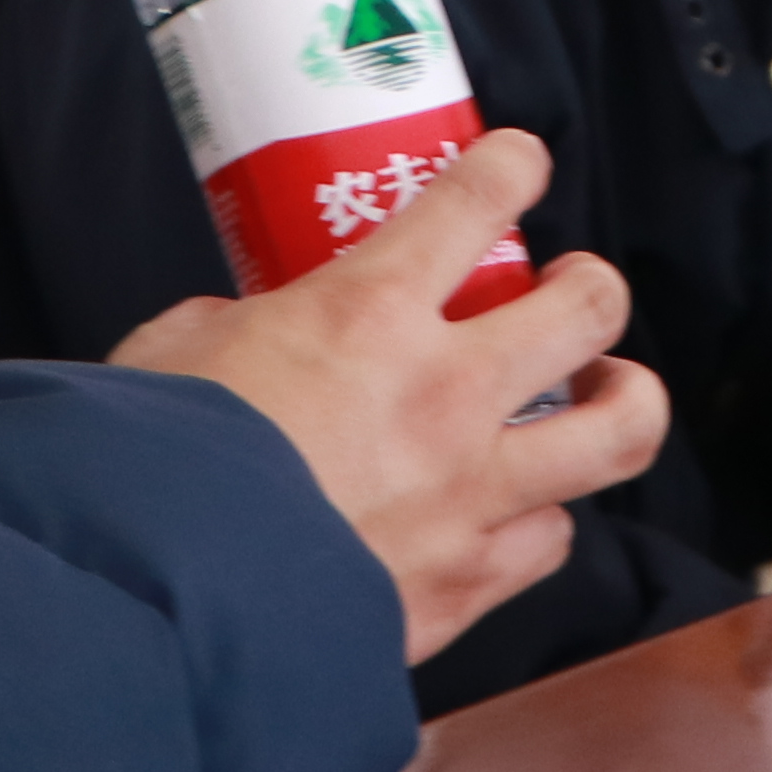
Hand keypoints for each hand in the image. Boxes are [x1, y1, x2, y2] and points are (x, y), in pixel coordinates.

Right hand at [116, 129, 664, 660]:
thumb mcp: (174, 354)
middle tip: (575, 293)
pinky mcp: (465, 587)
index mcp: (367, 314)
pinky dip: (539, 521)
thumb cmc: (149, 470)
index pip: (475, 201)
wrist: (162, 606)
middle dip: (595, 289)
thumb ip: (231, 328)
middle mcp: (443, 394)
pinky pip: (549, 542)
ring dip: (621, 404)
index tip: (520, 165)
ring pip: (618, 434)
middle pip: (589, 311)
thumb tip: (240, 335)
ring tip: (604, 399)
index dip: (512, 166)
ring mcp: (469, 495)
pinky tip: (516, 514)